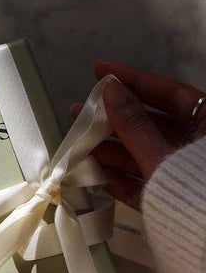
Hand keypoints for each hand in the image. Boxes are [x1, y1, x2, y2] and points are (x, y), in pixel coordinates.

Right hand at [72, 61, 205, 207]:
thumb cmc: (198, 192)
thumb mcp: (163, 154)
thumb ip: (134, 124)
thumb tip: (111, 91)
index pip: (168, 93)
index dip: (133, 80)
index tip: (101, 71)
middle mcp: (197, 147)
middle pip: (150, 125)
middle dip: (113, 120)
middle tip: (79, 111)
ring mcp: (183, 175)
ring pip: (142, 155)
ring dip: (110, 149)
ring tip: (78, 144)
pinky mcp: (170, 201)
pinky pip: (142, 183)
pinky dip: (119, 178)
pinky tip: (95, 171)